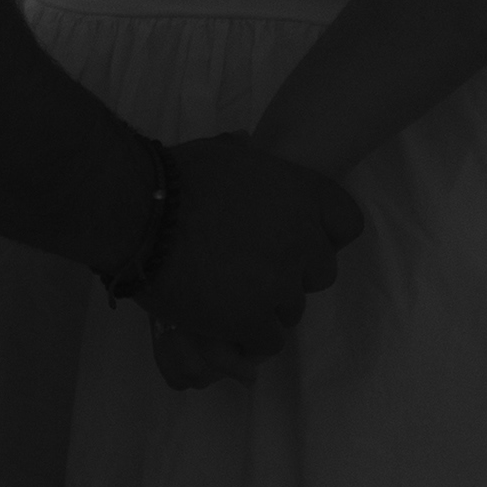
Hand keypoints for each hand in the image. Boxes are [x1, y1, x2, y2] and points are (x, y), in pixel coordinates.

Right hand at [138, 131, 360, 373]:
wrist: (139, 212)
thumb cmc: (180, 176)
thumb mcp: (229, 155)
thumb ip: (254, 164)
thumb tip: (247, 146)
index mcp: (303, 195)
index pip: (347, 224)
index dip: (323, 234)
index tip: (296, 239)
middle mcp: (302, 240)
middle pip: (320, 272)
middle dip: (292, 273)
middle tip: (253, 268)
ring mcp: (279, 284)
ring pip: (292, 309)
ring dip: (266, 305)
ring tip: (228, 295)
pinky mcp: (251, 319)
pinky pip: (268, 340)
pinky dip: (249, 335)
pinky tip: (224, 321)